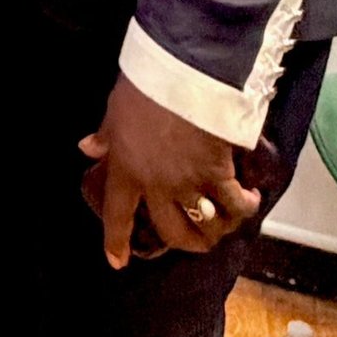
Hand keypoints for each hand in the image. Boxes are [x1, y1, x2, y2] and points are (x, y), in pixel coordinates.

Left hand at [79, 73, 261, 268]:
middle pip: (172, 232)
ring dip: (219, 230)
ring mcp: (189, 183)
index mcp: (126, 170)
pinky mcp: (220, 174)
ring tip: (227, 221)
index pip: (117, 214)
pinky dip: (245, 207)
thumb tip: (87, 148)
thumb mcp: (115, 111)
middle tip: (194, 238)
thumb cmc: (144, 88)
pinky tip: (249, 198)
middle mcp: (157, 185)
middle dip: (185, 242)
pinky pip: (235, 205)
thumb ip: (105, 136)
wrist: (182, 74)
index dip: (116, 241)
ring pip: (207, 226)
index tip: (117, 262)